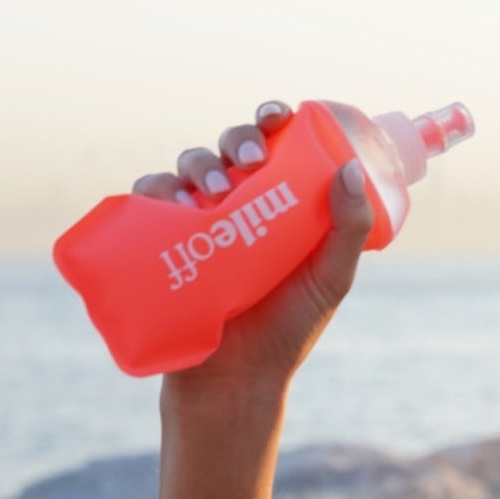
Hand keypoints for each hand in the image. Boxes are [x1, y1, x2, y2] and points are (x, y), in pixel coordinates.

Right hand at [132, 101, 374, 390]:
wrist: (237, 380)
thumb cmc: (288, 330)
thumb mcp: (329, 280)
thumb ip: (347, 231)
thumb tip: (350, 170)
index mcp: (277, 203)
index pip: (273, 146)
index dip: (270, 120)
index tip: (276, 118)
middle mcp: (235, 205)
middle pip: (229, 148)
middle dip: (236, 139)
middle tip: (250, 159)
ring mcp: (196, 223)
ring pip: (188, 167)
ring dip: (198, 165)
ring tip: (215, 194)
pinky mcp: (161, 243)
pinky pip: (148, 202)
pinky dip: (156, 192)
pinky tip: (173, 205)